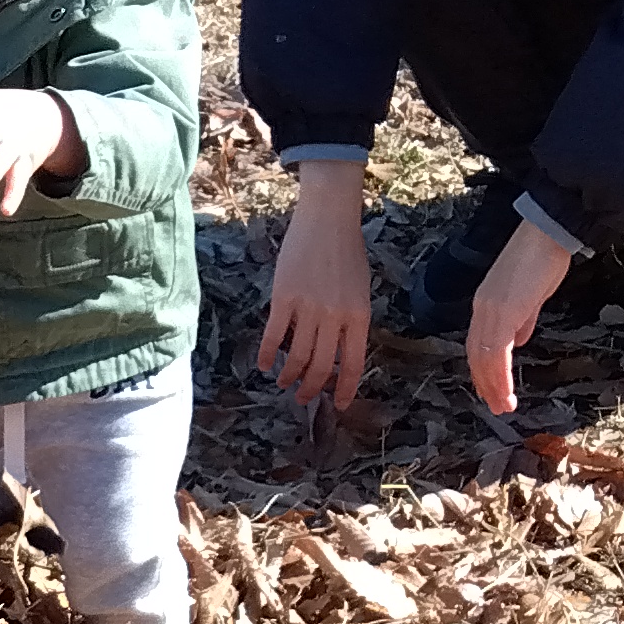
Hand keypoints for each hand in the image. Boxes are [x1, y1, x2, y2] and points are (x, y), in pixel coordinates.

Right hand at [255, 158, 373, 410]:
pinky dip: (267, 354)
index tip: (336, 404)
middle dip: (311, 388)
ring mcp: (309, 308)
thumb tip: (337, 351)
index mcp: (359, 316)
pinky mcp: (284, 298)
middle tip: (302, 397)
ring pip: (297, 356)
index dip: (344, 389)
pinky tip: (264, 364)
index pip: (354, 364)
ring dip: (289, 375)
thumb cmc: (347, 252)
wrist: (328, 219)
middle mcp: (335, 317)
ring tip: (284, 382)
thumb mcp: (360, 290)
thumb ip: (351, 321)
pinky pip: (273, 335)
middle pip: (322, 366)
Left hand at [465, 219, 576, 418]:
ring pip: (485, 358)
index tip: (489, 388)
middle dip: (486, 383)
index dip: (483, 368)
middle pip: (476, 354)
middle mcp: (483, 308)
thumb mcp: (531, 294)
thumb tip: (518, 339)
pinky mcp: (505, 312)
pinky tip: (506, 391)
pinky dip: (500, 376)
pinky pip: (497, 352)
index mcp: (487, 303)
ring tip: (503, 406)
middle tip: (496, 405)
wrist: (547, 233)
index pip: (478, 343)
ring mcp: (491, 310)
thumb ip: (522, 318)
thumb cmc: (543, 257)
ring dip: (493, 386)